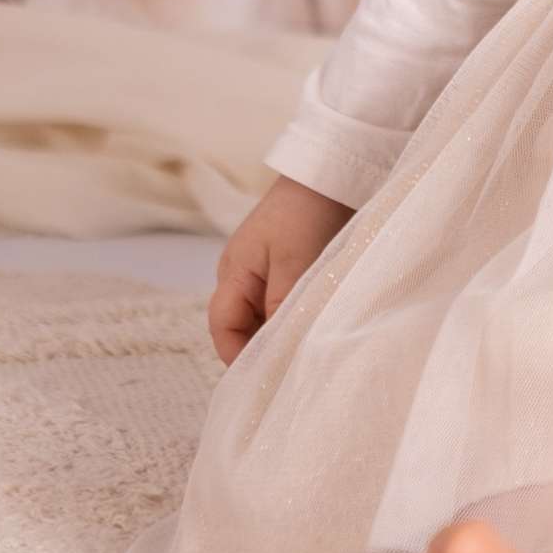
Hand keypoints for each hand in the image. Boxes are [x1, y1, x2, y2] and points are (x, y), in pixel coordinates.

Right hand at [210, 172, 357, 362]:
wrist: (330, 173)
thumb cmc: (307, 213)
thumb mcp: (295, 263)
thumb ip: (282, 307)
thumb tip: (274, 351)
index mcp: (233, 272)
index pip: (222, 326)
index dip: (237, 355)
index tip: (264, 378)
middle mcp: (242, 274)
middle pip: (241, 325)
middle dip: (261, 349)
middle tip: (290, 372)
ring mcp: (263, 270)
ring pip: (264, 316)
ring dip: (281, 333)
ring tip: (306, 353)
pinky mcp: (287, 266)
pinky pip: (282, 303)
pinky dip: (294, 317)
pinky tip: (315, 327)